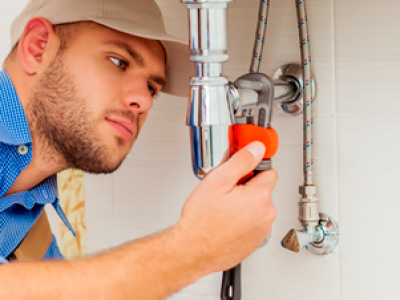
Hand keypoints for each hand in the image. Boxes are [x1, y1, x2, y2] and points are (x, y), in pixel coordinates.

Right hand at [177, 142, 277, 272]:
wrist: (193, 251)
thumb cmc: (201, 221)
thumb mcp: (218, 180)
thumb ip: (241, 161)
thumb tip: (257, 148)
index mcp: (259, 197)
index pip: (269, 171)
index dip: (253, 168)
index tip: (243, 170)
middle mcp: (266, 215)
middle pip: (263, 190)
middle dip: (247, 187)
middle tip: (226, 192)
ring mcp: (262, 230)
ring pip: (258, 207)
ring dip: (245, 205)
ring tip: (223, 210)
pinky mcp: (255, 242)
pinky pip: (254, 223)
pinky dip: (243, 221)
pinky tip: (226, 222)